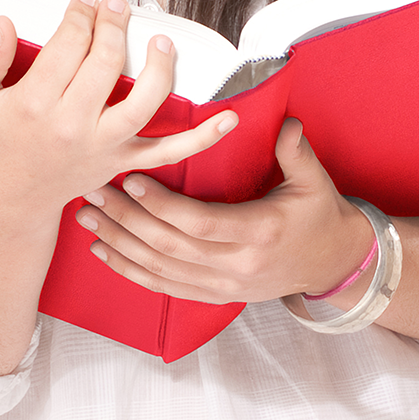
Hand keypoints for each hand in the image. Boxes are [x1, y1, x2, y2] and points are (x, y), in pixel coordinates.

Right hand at [0, 0, 238, 215]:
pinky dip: (203, 138)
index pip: (68, 46)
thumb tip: (4, 22)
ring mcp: (103, 147)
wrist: (10, 200)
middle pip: (106, 64)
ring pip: (144, 103)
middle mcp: (73, 127)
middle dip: (114, 26)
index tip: (85, 1)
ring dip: (159, 68)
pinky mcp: (124, 162)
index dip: (80, 15)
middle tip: (116, 6)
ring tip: (160, 41)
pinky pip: (170, 151)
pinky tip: (229, 118)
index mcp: (35, 105)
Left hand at [73, 117, 375, 304]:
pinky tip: (105, 252)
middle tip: (93, 192)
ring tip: (88, 217)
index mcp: (259, 233)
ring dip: (119, 244)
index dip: (161, 205)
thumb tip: (288, 123)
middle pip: (169, 246)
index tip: (132, 179)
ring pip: (159, 269)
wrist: (330, 265)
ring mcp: (222, 286)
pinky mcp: (213, 296)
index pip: (199, 223)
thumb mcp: (315, 182)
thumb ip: (296, 152)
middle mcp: (236, 266)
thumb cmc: (319, 217)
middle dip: (125, 219)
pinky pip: (163, 287)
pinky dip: (130, 271)